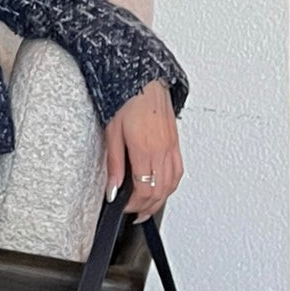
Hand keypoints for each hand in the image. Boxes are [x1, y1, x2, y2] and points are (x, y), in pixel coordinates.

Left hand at [104, 79, 181, 220]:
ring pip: (172, 183)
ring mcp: (172, 146)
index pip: (144, 190)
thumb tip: (113, 188)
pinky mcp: (176, 141)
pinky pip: (178, 170)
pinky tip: (162, 187)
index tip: (124, 207)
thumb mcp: (111, 132)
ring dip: (160, 199)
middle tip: (134, 212)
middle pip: (160, 191)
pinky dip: (170, 184)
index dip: (134, 205)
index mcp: (145, 149)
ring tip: (147, 206)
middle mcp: (162, 150)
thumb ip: (113, 164)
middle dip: (147, 207)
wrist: (143, 78)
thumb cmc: (126, 98)